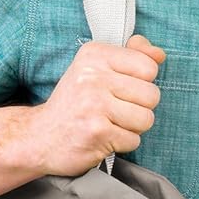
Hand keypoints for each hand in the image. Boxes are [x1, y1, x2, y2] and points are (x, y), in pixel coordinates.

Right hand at [32, 33, 165, 176]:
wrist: (39, 137)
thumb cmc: (73, 103)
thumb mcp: (95, 69)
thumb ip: (131, 57)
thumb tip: (159, 55)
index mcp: (94, 55)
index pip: (148, 66)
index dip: (141, 82)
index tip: (119, 88)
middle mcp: (93, 76)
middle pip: (152, 95)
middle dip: (139, 108)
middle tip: (113, 110)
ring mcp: (94, 105)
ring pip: (146, 119)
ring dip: (132, 127)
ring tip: (109, 124)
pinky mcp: (97, 132)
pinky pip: (134, 140)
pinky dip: (121, 143)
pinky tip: (103, 137)